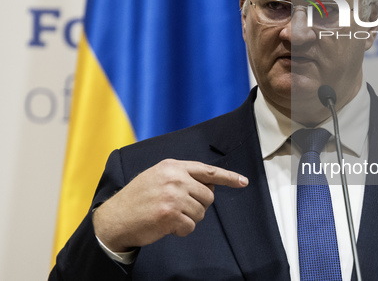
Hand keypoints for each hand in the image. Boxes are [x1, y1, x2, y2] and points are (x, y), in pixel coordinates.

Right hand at [92, 159, 247, 251]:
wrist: (114, 218)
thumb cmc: (138, 199)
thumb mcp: (158, 176)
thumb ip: (182, 176)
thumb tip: (209, 186)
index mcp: (173, 166)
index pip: (207, 171)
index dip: (228, 177)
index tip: (243, 182)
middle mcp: (175, 178)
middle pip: (208, 197)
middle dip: (198, 206)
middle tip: (179, 209)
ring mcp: (173, 196)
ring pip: (201, 213)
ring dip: (188, 219)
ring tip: (169, 216)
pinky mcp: (170, 215)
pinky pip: (190, 227)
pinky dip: (181, 230)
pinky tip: (166, 226)